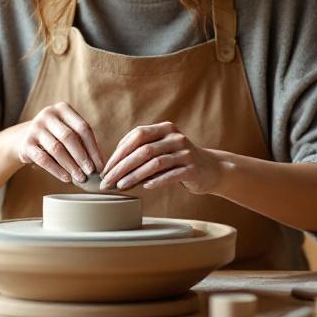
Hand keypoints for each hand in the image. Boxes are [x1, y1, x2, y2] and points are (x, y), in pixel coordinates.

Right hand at [10, 102, 102, 183]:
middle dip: (82, 157)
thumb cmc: (54, 137)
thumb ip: (81, 143)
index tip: (100, 165)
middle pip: (69, 137)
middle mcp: (48, 114)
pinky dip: (57, 170)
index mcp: (63, 109)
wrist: (22, 138)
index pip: (83, 128)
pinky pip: (43, 159)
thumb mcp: (67, 132)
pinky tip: (66, 178)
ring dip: (71, 166)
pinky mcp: (26, 143)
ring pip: (57, 148)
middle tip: (91, 172)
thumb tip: (99, 165)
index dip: (93, 148)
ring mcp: (35, 128)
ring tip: (80, 178)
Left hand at [100, 122, 221, 194]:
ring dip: (134, 175)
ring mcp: (185, 152)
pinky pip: (171, 175)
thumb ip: (140, 153)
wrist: (210, 169)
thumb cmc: (177, 161)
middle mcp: (175, 137)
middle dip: (122, 167)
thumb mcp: (160, 150)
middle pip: (143, 150)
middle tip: (107, 181)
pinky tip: (144, 187)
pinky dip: (156, 181)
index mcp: (164, 128)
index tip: (105, 168)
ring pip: (155, 163)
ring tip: (120, 186)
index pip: (136, 136)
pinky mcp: (193, 169)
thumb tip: (111, 168)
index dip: (119, 152)